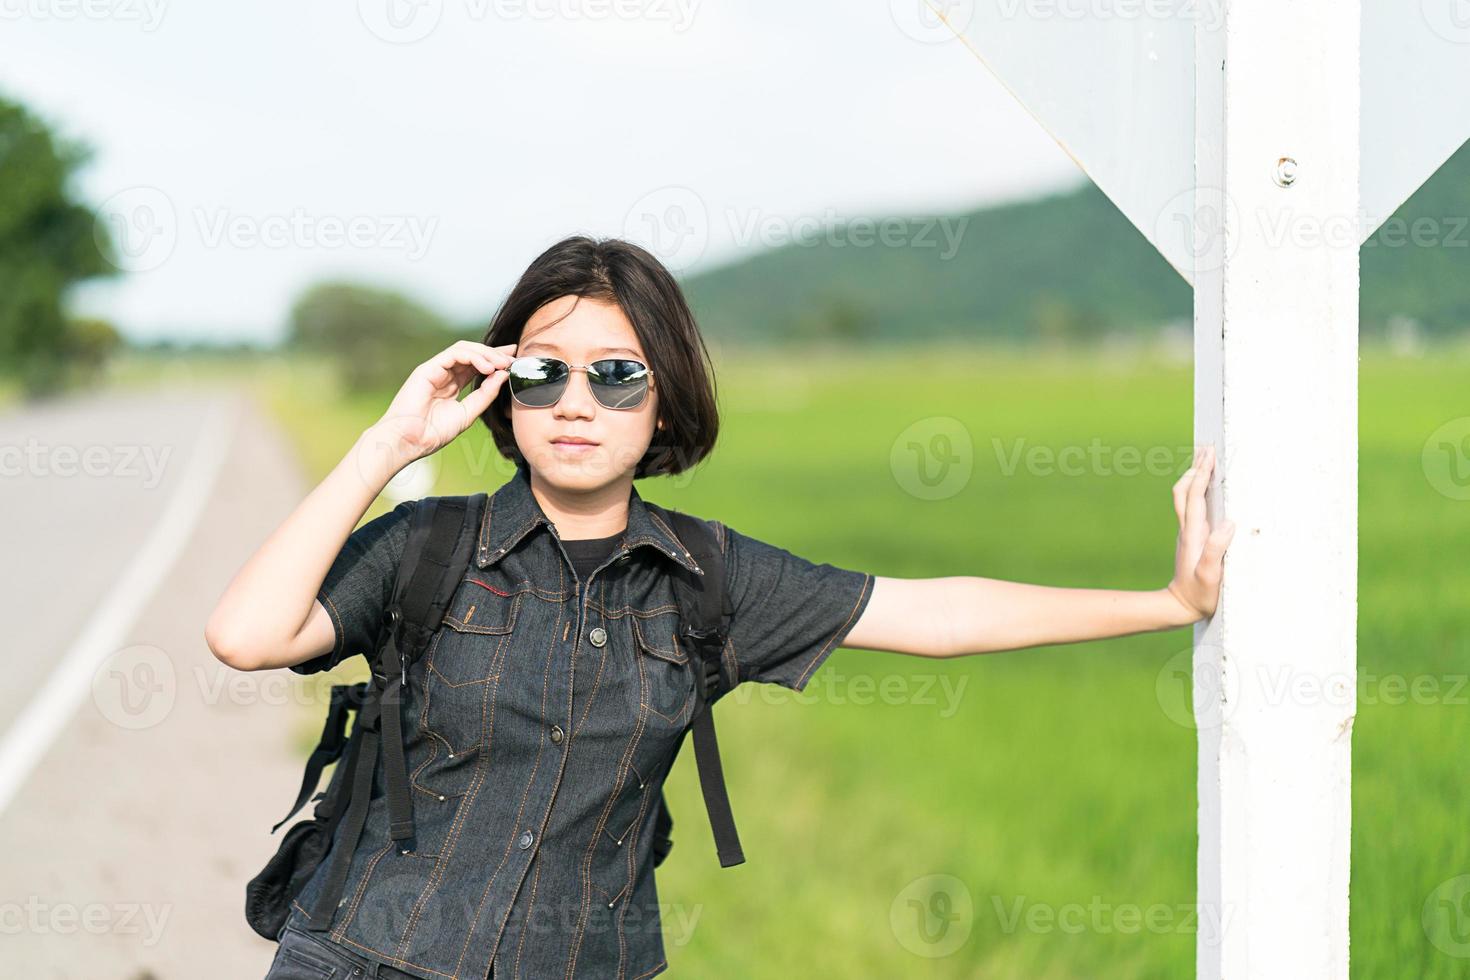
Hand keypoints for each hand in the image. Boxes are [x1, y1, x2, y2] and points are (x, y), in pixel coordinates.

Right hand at [369, 340, 517, 463]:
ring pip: (464, 350)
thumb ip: (486, 394)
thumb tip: (503, 374)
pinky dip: (473, 357)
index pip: (477, 366)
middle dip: (495, 354)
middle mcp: (445, 374)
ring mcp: (435, 369)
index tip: (515, 360)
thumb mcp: (468, 412)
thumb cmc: (435, 432)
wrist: (410, 441)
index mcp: (453, 385)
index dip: (496, 360)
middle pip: (473, 354)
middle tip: (513, 358)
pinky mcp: (428, 368)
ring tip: (501, 364)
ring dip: (486, 354)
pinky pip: (454, 354)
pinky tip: (487, 367)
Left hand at [1164, 444, 1234, 622]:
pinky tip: (1205, 489)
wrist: (1179, 606)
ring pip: (1185, 496)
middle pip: (1185, 490)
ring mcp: (1188, 532)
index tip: (1210, 454)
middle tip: (1206, 448)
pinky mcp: (1191, 538)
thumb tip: (1228, 523)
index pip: (1195, 495)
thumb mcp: (1211, 575)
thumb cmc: (1199, 594)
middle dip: (1195, 467)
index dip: (1202, 473)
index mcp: (1194, 533)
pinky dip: (1197, 490)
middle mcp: (1188, 528)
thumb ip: (1217, 550)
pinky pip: (1191, 506)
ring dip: (1194, 476)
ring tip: (1204, 460)